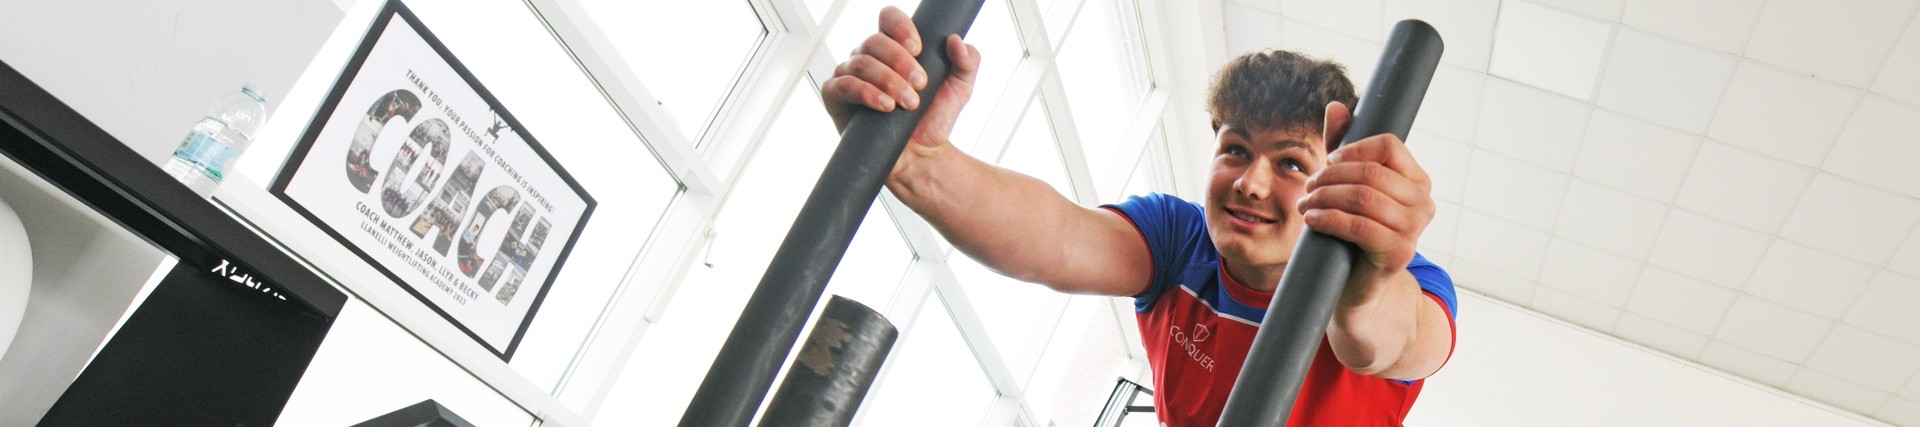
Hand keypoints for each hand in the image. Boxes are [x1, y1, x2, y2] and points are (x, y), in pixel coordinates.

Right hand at [820, 6, 981, 149]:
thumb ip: (967, 61)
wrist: (921, 156)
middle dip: (901, 62)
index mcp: (893, 47)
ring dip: (889, 81)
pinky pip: (844, 85)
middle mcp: (868, 56)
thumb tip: (956, 40)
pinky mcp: (836, 97)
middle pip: (875, 41)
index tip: (919, 49)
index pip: (888, 18)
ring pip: (862, 62)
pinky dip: (867, 93)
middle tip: (921, 84)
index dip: (901, 27)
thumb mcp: (960, 88)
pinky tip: (885, 106)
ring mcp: (849, 75)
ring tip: (909, 103)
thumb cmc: (934, 119)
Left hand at [1299, 102, 1435, 290]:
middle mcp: (1423, 203)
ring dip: (1325, 197)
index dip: (1354, 148)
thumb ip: (1344, 147)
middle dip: (1330, 175)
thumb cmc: (1352, 232)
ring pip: (1362, 197)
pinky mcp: (1398, 253)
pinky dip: (1329, 218)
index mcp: (1417, 181)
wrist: (1355, 286)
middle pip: (1371, 171)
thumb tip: (1336, 106)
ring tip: (1305, 205)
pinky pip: (1359, 226)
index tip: (1330, 160)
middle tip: (1308, 187)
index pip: (1389, 145)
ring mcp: (1414, 229)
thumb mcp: (1347, 185)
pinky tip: (1312, 219)